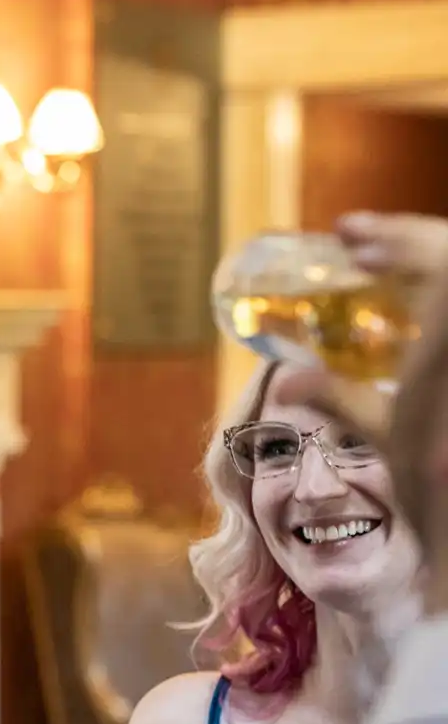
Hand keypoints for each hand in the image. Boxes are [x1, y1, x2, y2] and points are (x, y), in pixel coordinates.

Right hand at [274, 211, 447, 443]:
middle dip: (411, 244)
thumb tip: (290, 382)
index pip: (436, 259)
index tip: (348, 239)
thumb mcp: (389, 439)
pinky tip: (419, 325)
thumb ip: (342, 399)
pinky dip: (434, 309)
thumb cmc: (438, 486)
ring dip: (427, 271)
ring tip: (389, 279)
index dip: (395, 237)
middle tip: (362, 250)